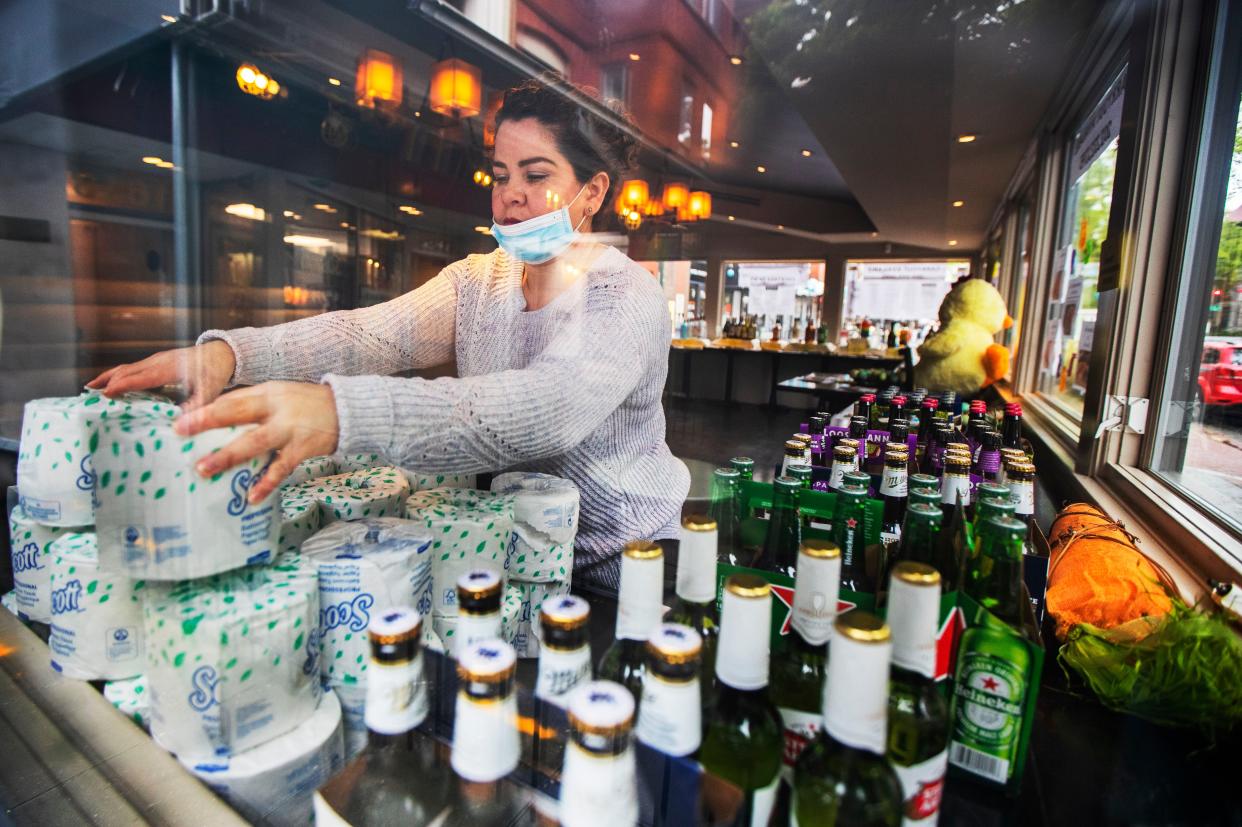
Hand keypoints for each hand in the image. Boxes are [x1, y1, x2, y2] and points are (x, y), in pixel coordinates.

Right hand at [87, 341, 236, 409]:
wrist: (221, 353)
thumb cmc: (215, 373)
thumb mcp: (209, 393)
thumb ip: (195, 407)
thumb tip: (180, 422)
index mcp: (168, 369)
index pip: (139, 378)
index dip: (121, 385)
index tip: (105, 395)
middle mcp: (158, 362)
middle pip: (126, 371)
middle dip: (107, 382)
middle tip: (88, 396)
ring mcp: (155, 359)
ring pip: (127, 367)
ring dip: (108, 377)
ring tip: (90, 388)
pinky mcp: (156, 360)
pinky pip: (133, 367)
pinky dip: (118, 375)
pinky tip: (109, 383)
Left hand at [175, 381, 339, 502]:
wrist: (347, 410)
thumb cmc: (306, 405)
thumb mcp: (279, 396)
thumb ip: (251, 405)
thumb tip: (214, 419)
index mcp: (267, 392)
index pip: (230, 398)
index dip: (204, 408)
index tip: (179, 419)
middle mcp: (276, 407)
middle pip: (237, 411)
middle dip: (207, 422)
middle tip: (180, 432)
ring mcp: (290, 428)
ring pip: (254, 442)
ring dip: (228, 456)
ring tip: (204, 469)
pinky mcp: (303, 447)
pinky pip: (281, 468)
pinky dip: (266, 483)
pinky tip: (251, 497)